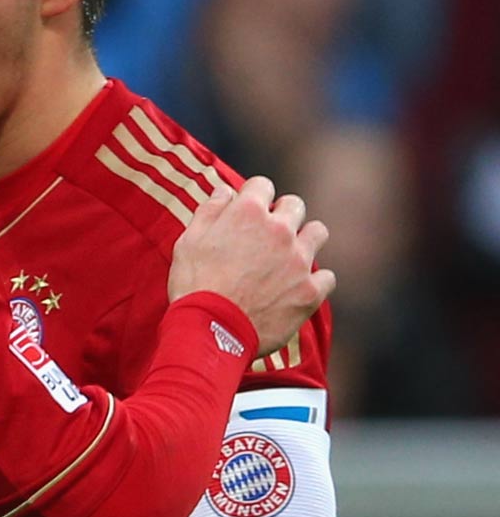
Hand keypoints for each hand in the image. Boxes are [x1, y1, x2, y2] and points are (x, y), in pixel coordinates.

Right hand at [167, 176, 332, 355]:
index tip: (247, 211)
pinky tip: (297, 287)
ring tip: (289, 255)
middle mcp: (279, 230)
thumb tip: (226, 191)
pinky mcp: (310, 291)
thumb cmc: (194, 286)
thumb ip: (209, 211)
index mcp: (247, 213)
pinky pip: (327, 277)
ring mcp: (299, 261)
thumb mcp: (188, 242)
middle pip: (295, 205)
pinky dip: (314, 280)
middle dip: (283, 214)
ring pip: (318, 233)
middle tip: (267, 234)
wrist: (210, 331)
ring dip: (305, 239)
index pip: (262, 185)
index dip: (252, 197)